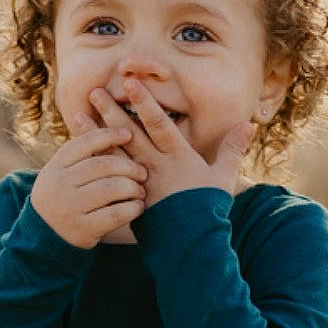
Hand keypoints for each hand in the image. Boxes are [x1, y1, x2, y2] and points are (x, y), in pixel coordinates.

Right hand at [28, 113, 149, 249]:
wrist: (45, 238)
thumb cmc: (63, 198)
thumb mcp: (61, 174)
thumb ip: (80, 155)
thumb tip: (105, 123)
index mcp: (56, 167)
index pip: (84, 143)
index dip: (108, 135)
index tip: (129, 134)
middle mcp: (60, 185)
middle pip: (102, 165)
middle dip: (128, 166)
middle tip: (142, 172)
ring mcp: (70, 208)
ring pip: (111, 188)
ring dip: (132, 188)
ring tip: (140, 190)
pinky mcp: (83, 229)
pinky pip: (115, 214)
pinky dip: (131, 208)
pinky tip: (137, 207)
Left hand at [90, 80, 252, 212]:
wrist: (193, 243)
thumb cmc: (209, 208)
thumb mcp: (223, 176)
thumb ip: (232, 148)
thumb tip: (249, 124)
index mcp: (178, 157)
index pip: (158, 124)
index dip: (145, 103)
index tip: (129, 84)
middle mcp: (155, 167)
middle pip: (130, 135)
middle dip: (112, 112)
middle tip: (94, 92)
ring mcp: (140, 184)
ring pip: (114, 153)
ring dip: (95, 135)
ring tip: (78, 116)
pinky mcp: (130, 199)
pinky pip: (108, 178)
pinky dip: (94, 164)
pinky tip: (80, 153)